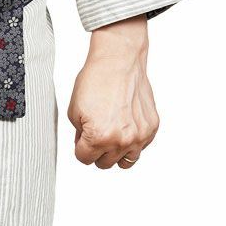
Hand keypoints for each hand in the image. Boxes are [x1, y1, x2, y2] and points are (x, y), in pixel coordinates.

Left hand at [67, 14, 158, 169]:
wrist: (119, 62)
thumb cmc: (96, 80)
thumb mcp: (74, 110)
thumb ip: (79, 134)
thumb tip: (85, 144)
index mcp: (99, 137)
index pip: (84, 159)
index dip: (80, 147)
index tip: (82, 139)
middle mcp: (122, 140)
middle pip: (105, 163)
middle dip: (97, 151)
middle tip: (96, 133)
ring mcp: (139, 136)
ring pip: (126, 161)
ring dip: (116, 151)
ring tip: (111, 133)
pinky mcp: (152, 128)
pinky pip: (141, 146)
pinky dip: (132, 140)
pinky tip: (125, 124)